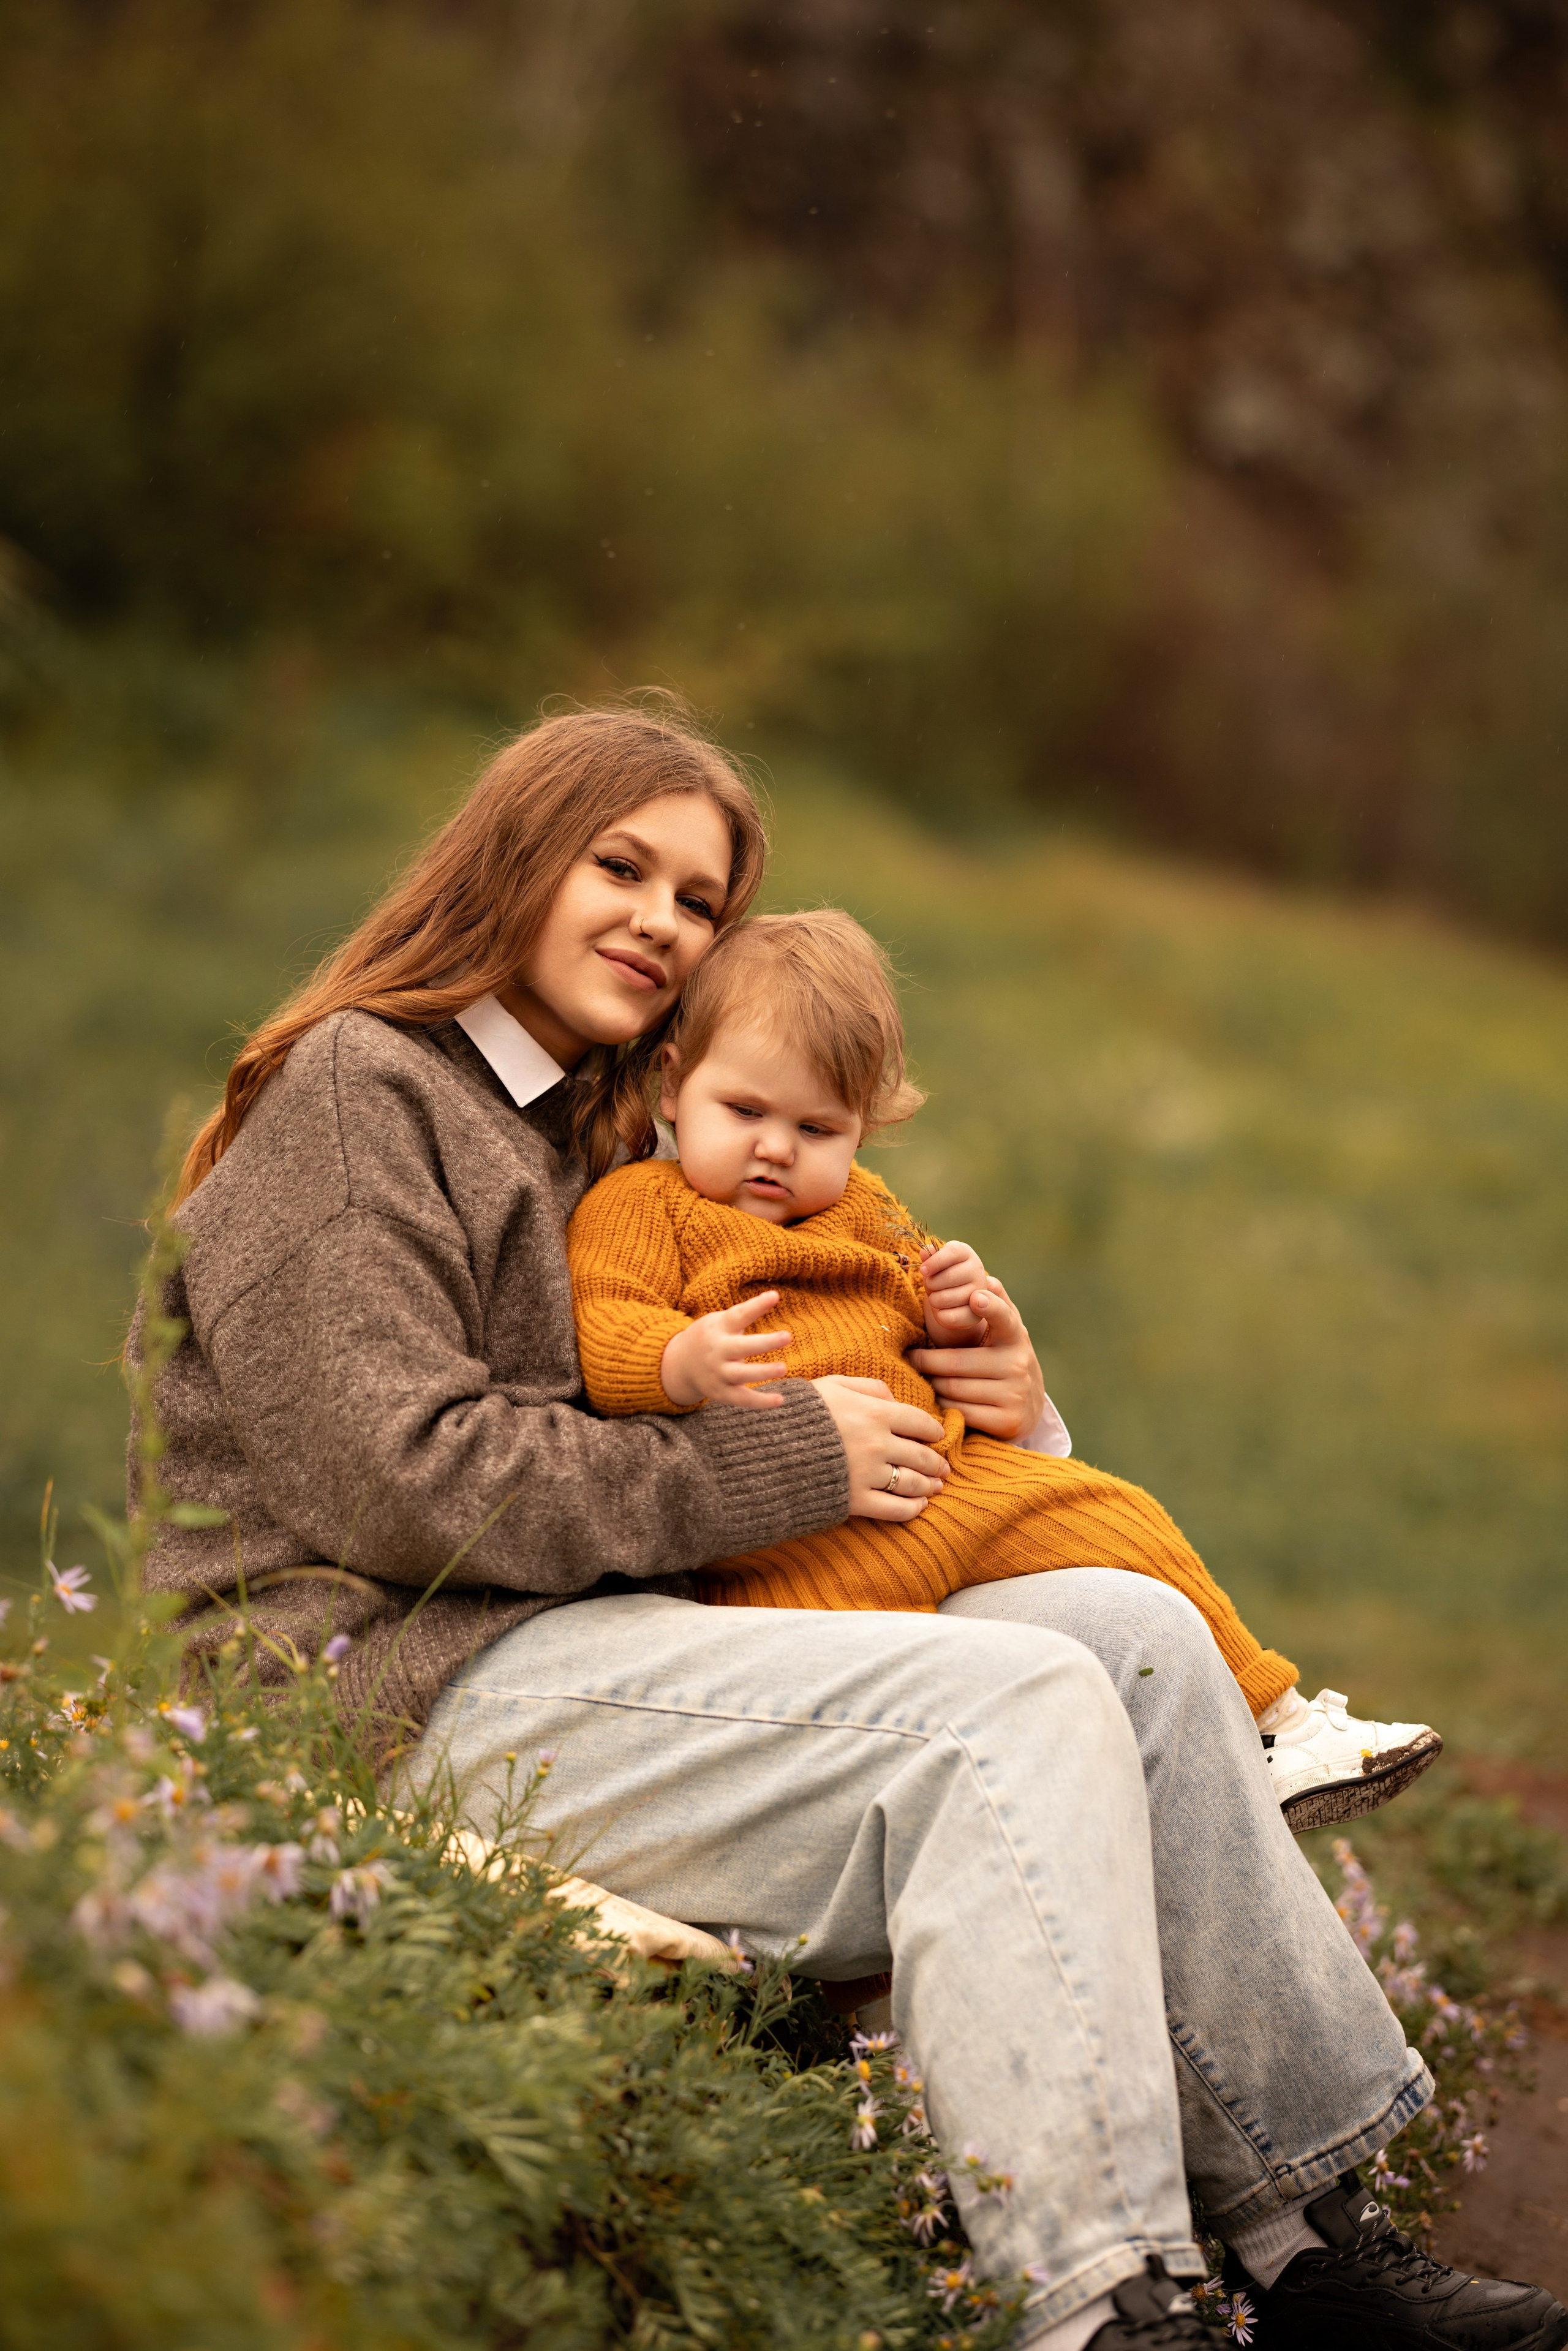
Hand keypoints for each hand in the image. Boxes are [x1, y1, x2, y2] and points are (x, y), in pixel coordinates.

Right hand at [660, 1293, 790, 1410]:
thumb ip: (743, 1313)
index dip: (757, 1306)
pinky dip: (761, 1402)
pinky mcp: (721, 1392)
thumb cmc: (710, 1337)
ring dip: (763, 1372)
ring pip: (742, 1375)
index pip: (738, 1315)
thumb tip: (774, 1296)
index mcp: (718, 1328)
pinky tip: (780, 1400)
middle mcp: (717, 1351)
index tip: (775, 1296)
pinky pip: (742, 1399)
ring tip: (783, 1368)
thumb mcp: (719, 1321)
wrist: (679, 1364)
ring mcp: (718, 1373)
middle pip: (741, 1347)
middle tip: (787, 1336)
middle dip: (764, 1343)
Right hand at [809, 1375, 948, 1520]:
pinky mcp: (855, 1501)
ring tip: (936, 1487)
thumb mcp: (833, 1385)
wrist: (766, 1447)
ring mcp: (868, 1475)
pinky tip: (919, 1506)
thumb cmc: (799, 1412)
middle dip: (936, 1463)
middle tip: (943, 1468)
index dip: (933, 1432)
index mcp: (876, 1413)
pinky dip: (912, 1509)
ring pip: (912, 1483)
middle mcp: (878, 1444)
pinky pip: (894, 1509)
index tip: (937, 1437)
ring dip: (929, 1486)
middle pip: (921, 1456)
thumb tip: (895, 1401)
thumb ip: (869, 1387)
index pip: (920, 1423)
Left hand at [907, 1278, 1044, 1441]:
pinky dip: (942, 1406)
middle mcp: (1018, 1364)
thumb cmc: (1004, 1361)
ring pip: (953, 1388)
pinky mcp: (1007, 1421)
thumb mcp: (1007, 1334)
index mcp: (1016, 1337)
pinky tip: (939, 1401)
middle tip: (911, 1358)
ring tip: (926, 1379)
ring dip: (932, 1384)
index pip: (1004, 1318)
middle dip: (927, 1361)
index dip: (990, 1307)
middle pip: (956, 1362)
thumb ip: (997, 1306)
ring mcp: (1015, 1395)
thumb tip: (988, 1279)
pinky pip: (958, 1411)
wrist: (1028, 1409)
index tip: (975, 1297)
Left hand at [920, 1238, 989, 1343]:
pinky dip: (940, 1315)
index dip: (935, 1261)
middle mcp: (977, 1270)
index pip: (953, 1252)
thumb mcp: (934, 1264)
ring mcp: (979, 1293)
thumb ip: (930, 1257)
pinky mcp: (976, 1315)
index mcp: (966, 1253)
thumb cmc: (941, 1276)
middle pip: (947, 1277)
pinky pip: (950, 1317)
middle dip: (931, 1284)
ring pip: (945, 1298)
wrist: (954, 1300)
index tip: (923, 1270)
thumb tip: (925, 1250)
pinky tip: (943, 1310)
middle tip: (931, 1286)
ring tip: (937, 1297)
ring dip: (934, 1300)